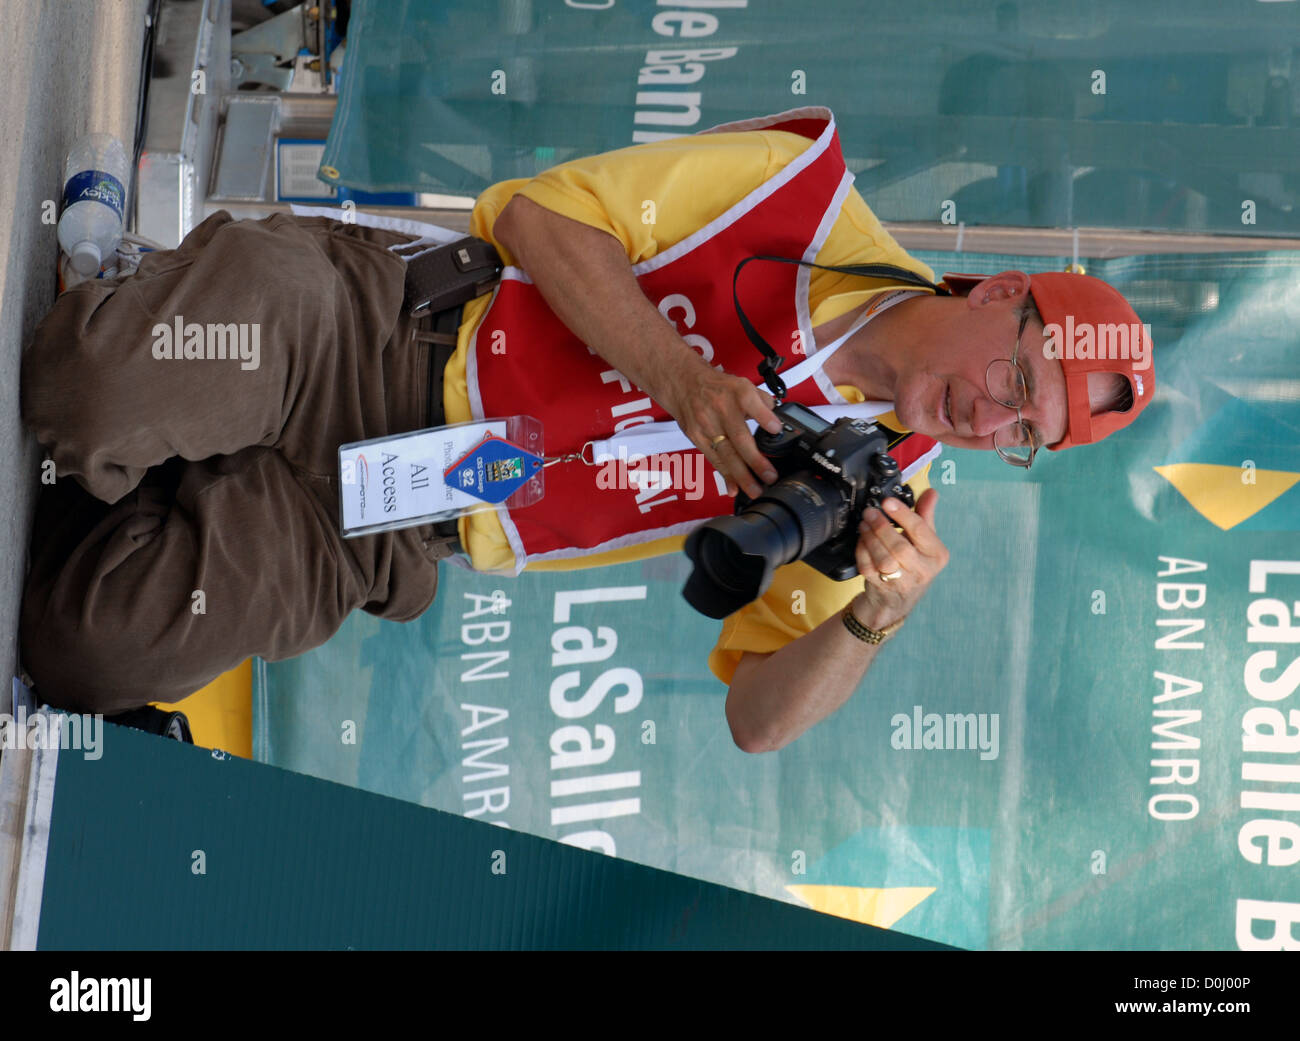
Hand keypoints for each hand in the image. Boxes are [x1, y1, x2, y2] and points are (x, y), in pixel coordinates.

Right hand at [662, 356, 783, 498]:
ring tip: (755, 490)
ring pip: (726, 454)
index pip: (751, 403)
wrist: (683, 383)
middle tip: (770, 476)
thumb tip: (779, 420)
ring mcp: (707, 424)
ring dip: (742, 475)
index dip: (765, 417)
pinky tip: (734, 488)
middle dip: (756, 460)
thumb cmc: (717, 387)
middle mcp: (721, 408)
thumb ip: (763, 401)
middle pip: (739, 437)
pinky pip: (714, 459)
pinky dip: (725, 475)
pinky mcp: (697, 437)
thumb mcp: (742, 384)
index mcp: (736, 391)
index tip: (776, 430)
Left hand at [851, 489, 947, 629]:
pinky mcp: (883, 588)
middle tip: (870, 512)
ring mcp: (902, 583)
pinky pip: (868, 567)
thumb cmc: (913, 565)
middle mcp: (923, 571)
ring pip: (884, 560)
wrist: (898, 600)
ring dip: (870, 539)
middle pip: (900, 547)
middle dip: (882, 527)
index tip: (888, 502)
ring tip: (864, 524)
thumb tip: (931, 492)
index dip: (903, 514)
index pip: (921, 531)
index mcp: (937, 555)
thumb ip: (925, 515)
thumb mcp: (925, 541)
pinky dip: (862, 551)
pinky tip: (861, 540)